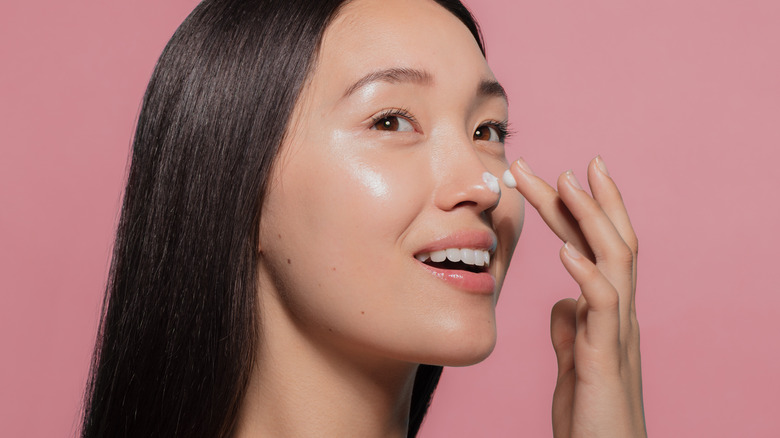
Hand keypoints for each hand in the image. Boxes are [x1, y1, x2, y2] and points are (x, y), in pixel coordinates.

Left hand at [507, 156, 645, 436]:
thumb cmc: (591, 410)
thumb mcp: (574, 358)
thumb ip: (570, 325)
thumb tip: (561, 300)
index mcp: (604, 309)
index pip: (593, 246)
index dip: (578, 210)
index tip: (558, 174)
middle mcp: (617, 311)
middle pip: (608, 240)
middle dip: (584, 198)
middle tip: (557, 162)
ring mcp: (616, 331)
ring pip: (616, 261)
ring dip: (591, 219)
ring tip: (566, 183)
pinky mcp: (606, 358)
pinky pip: (602, 307)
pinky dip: (587, 275)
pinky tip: (567, 252)